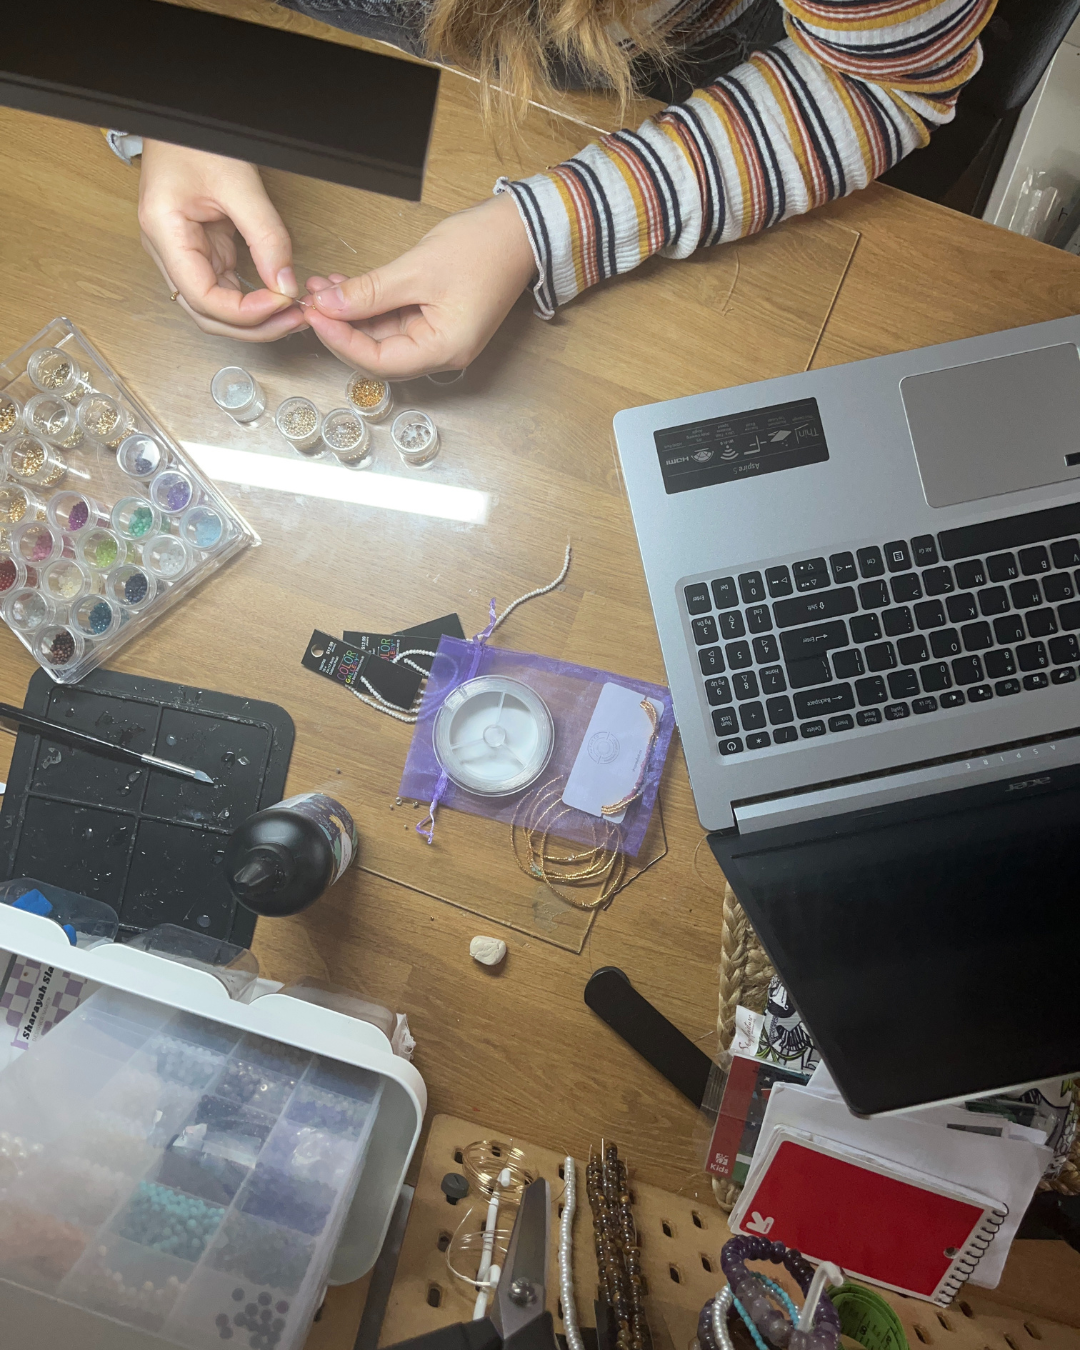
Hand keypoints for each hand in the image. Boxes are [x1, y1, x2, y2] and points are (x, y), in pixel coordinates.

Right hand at [138, 141, 307, 341]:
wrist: (184, 120)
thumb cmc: (197, 140)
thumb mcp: (239, 183)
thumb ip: (266, 236)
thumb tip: (286, 284)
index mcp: (164, 233)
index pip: (202, 297)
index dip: (243, 312)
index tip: (281, 303)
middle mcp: (168, 251)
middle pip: (207, 314)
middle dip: (253, 326)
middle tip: (295, 321)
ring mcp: (185, 254)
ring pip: (217, 308)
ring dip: (255, 319)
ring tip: (292, 315)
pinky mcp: (203, 251)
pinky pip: (226, 289)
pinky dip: (253, 300)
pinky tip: (279, 300)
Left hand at [304, 193, 534, 377]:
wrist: (520, 230)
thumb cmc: (482, 249)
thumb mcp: (417, 269)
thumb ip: (370, 292)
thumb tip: (328, 306)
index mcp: (444, 349)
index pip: (379, 362)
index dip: (341, 341)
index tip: (315, 314)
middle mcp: (442, 352)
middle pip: (378, 354)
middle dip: (341, 327)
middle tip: (312, 298)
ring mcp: (438, 337)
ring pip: (382, 336)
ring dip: (351, 314)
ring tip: (323, 286)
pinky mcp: (434, 319)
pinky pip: (394, 320)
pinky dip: (368, 306)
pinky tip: (345, 287)